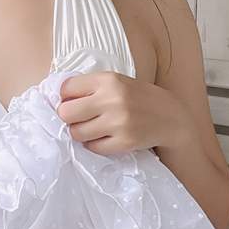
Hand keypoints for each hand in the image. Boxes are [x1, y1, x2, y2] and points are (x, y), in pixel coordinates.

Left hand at [55, 71, 194, 156]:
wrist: (171, 117)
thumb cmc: (137, 98)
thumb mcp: (116, 82)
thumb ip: (90, 87)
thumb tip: (57, 99)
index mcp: (108, 80)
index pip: (66, 88)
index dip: (65, 97)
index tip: (72, 101)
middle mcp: (112, 99)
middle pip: (65, 113)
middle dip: (68, 117)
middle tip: (78, 118)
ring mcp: (119, 123)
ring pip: (76, 133)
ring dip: (80, 133)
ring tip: (92, 128)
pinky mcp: (124, 142)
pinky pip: (93, 148)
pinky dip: (94, 144)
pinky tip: (105, 137)